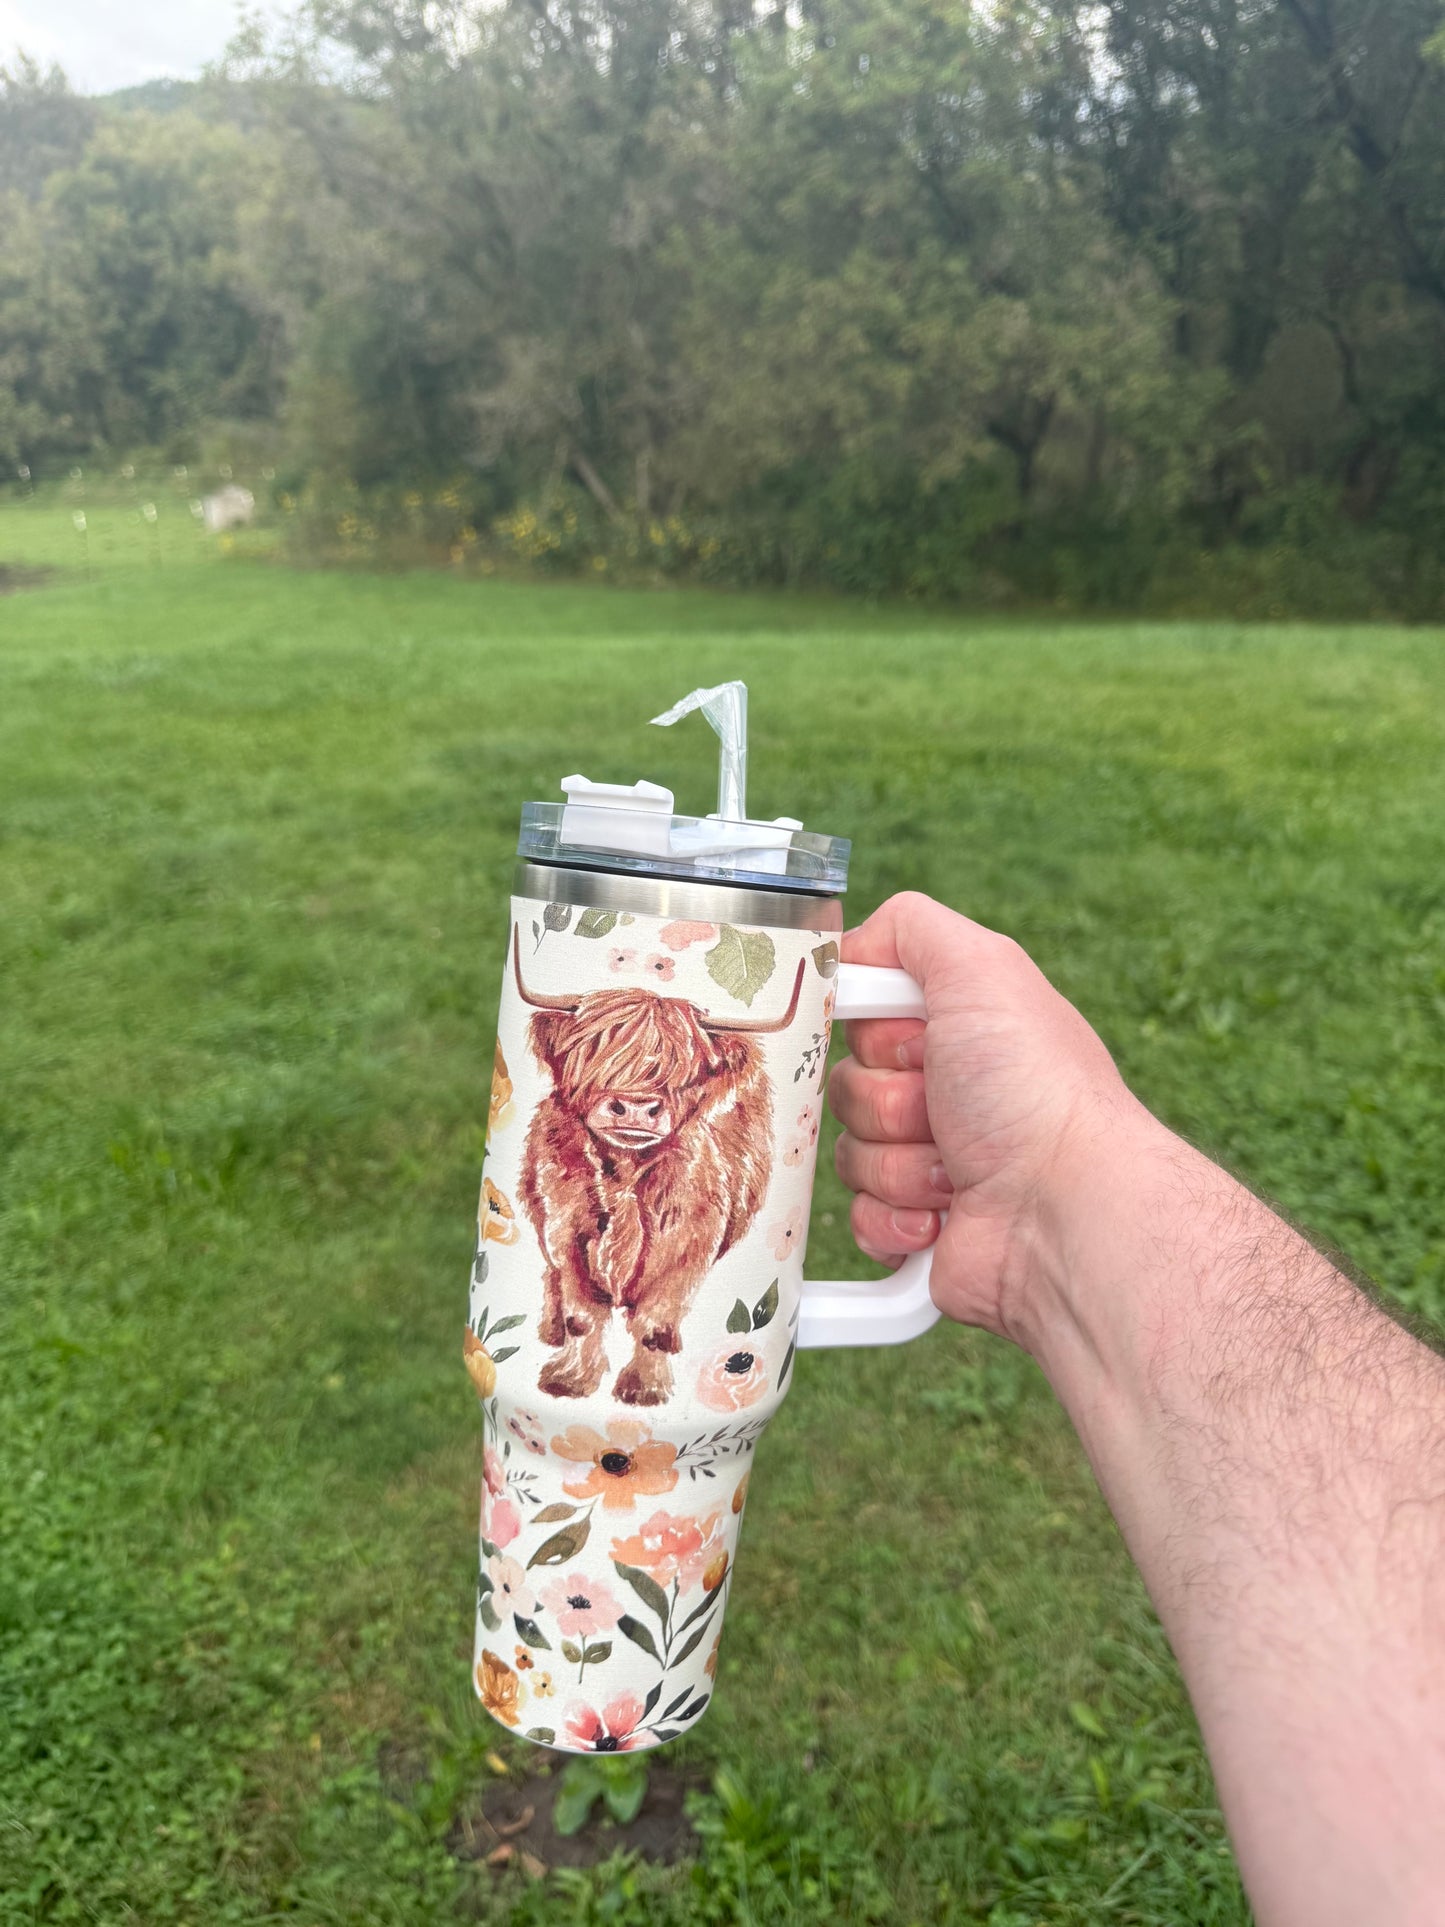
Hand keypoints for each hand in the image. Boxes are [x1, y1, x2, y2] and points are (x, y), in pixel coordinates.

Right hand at [828, 891, 1146, 1344]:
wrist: (1066, 1212)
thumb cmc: (1034, 1090)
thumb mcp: (981, 969)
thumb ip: (910, 928)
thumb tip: (852, 947)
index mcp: (958, 1030)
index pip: (862, 1016)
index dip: (873, 1031)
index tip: (913, 1042)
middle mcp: (946, 1092)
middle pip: (847, 1085)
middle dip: (887, 1101)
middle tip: (944, 1110)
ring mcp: (931, 1163)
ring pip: (847, 1154)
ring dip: (896, 1164)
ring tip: (959, 1170)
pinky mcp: (919, 1227)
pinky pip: (858, 1218)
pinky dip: (893, 1219)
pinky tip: (945, 1217)